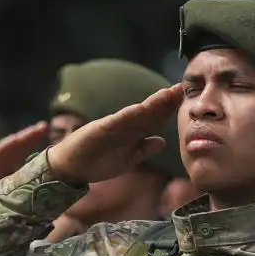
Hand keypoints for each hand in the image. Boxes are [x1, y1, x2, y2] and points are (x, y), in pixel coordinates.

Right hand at [47, 85, 183, 184]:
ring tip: (166, 93)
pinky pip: (116, 122)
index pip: (153, 118)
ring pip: (136, 113)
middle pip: (148, 111)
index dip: (168, 109)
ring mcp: (112, 126)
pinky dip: (127, 115)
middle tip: (181, 88)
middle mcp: (124, 125)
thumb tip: (162, 141)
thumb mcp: (128, 159)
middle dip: (164, 101)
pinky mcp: (99, 130)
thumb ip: (144, 150)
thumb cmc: (98, 161)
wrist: (70, 167)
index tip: (184, 99)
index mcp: (131, 132)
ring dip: (151, 103)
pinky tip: (140, 108)